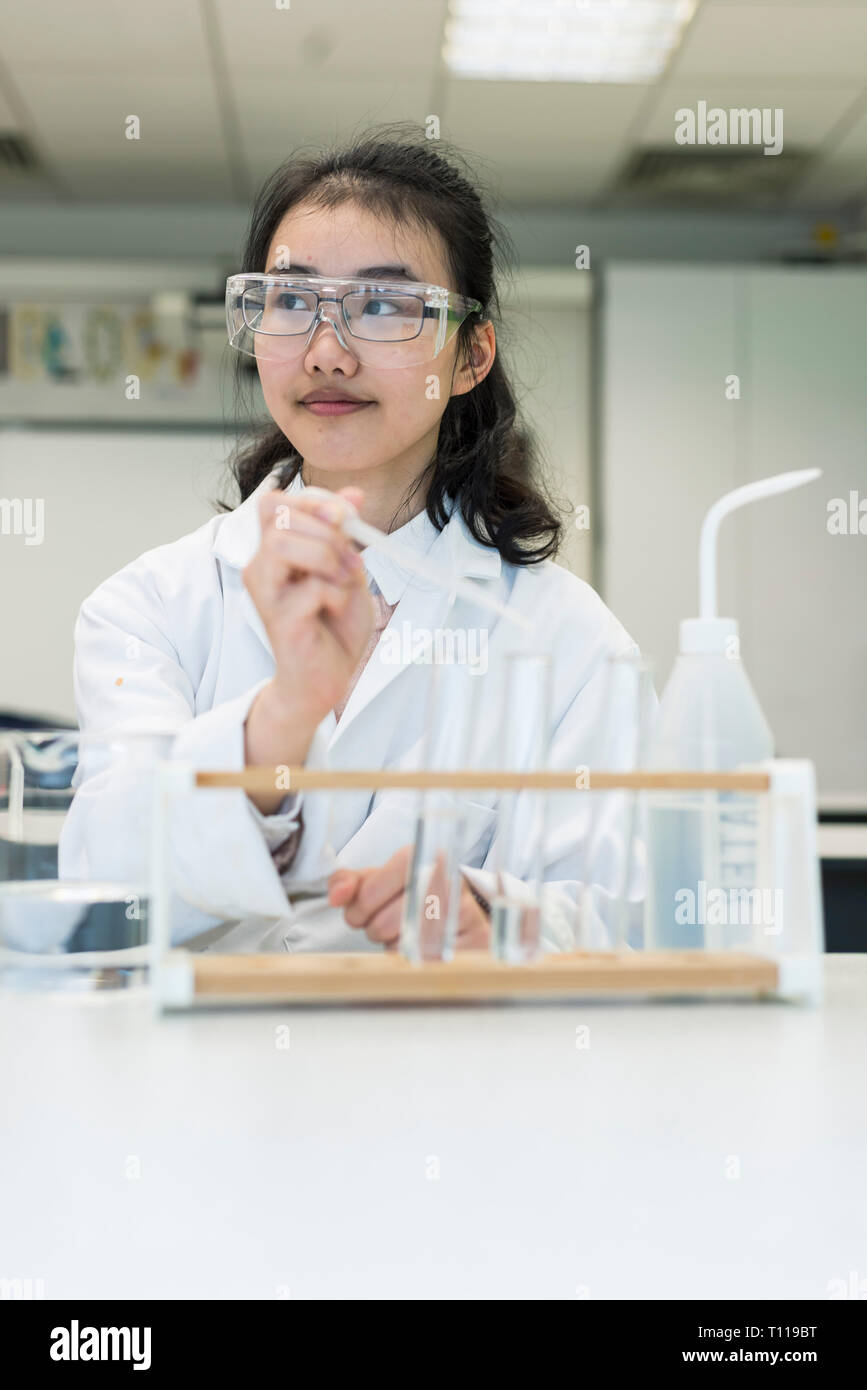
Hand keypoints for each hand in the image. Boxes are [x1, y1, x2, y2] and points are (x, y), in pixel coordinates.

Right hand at [242, 483, 374, 724]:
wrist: (327, 678)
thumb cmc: (333, 626)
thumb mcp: (347, 568)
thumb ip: (345, 533)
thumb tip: (354, 493)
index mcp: (275, 551)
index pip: (274, 501)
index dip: (310, 500)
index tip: (344, 517)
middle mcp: (261, 568)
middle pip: (279, 517)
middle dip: (327, 531)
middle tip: (350, 561)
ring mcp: (266, 593)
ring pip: (283, 544)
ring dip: (325, 556)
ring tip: (342, 580)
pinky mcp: (278, 619)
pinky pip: (311, 587)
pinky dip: (335, 593)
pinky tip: (335, 609)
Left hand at [328, 845, 490, 951]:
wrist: (461, 911)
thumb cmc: (412, 893)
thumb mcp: (380, 880)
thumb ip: (350, 883)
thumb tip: (335, 896)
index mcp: (423, 855)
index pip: (372, 889)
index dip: (358, 907)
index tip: (359, 912)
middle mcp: (448, 880)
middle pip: (384, 923)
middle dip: (375, 930)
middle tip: (383, 925)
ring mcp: (466, 912)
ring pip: (404, 946)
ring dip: (395, 947)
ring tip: (406, 933)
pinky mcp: (477, 942)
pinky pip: (426, 964)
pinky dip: (417, 961)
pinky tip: (422, 946)